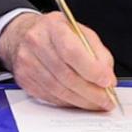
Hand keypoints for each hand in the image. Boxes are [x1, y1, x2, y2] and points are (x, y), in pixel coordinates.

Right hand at [0, 12, 118, 111]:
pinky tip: (79, 101)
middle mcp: (36, 43)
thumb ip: (99, 53)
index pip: (72, 52)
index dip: (92, 70)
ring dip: (81, 101)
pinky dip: (68, 102)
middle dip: (91, 92)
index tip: (107, 82)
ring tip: (97, 104)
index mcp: (53, 27)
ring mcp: (27, 62)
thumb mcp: (81, 33)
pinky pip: (50, 97)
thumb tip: (108, 79)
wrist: (23, 34)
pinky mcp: (24, 79)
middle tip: (106, 100)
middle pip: (66, 75)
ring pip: (58, 90)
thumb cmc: (56, 33)